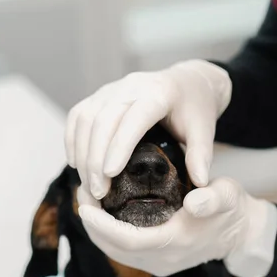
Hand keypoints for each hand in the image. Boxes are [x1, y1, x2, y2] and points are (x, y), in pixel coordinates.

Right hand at [65, 60, 231, 198]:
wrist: (187, 83)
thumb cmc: (195, 110)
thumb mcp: (204, 131)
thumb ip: (201, 156)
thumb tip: (200, 183)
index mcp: (158, 93)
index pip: (134, 118)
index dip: (119, 145)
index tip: (110, 174)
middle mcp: (131, 86)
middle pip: (103, 120)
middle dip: (95, 159)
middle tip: (98, 192)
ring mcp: (111, 89)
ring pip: (85, 118)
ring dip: (82, 154)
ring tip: (89, 186)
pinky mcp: (99, 96)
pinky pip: (78, 116)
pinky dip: (72, 140)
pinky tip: (76, 164)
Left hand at [78, 178, 276, 276]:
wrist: (240, 233)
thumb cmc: (230, 210)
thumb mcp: (225, 196)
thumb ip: (211, 198)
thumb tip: (194, 201)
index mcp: (173, 244)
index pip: (127, 240)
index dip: (103, 225)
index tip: (86, 205)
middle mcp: (162, 260)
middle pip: (114, 249)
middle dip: (93, 225)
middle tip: (82, 194)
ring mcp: (158, 264)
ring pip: (116, 253)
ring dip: (97, 231)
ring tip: (88, 202)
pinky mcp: (157, 262)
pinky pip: (124, 252)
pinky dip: (108, 236)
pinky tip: (103, 215)